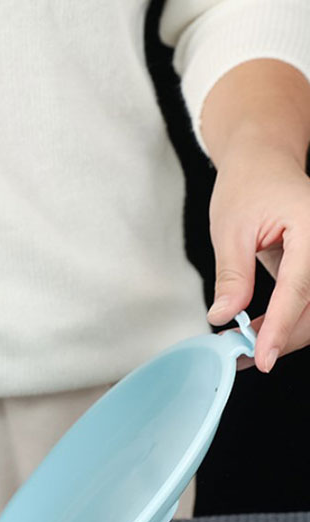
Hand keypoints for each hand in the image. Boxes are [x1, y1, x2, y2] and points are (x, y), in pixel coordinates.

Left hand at [206, 140, 309, 371]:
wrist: (265, 161)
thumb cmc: (248, 186)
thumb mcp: (230, 230)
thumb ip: (232, 276)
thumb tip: (224, 317)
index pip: (299, 288)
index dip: (280, 327)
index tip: (263, 356)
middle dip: (284, 337)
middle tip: (243, 357)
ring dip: (286, 333)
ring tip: (246, 348)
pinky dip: (288, 321)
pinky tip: (261, 334)